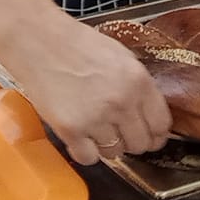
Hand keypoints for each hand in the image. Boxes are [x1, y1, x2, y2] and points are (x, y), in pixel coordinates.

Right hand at [0, 9, 172, 164]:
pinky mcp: (71, 129)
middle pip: (140, 144)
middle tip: (119, 132)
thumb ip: (139, 85)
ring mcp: (96, 118)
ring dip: (107, 145)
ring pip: (115, 153)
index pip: (161, 125)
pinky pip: (88, 158)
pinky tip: (80, 137)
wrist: (38, 41)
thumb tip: (150, 113)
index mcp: (139, 81)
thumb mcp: (121, 56)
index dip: (156, 134)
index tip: (150, 136)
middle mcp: (122, 102)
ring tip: (94, 127)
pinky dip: (85, 152)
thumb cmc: (76, 45)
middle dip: (132, 141)